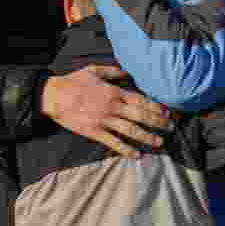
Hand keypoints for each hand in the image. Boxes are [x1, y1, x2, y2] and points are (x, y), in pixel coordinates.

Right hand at [41, 65, 170, 157]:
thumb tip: (127, 71)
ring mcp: (104, 120)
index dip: (156, 106)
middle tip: (171, 128)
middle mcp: (113, 106)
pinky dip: (126, 150)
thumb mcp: (94, 70)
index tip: (167, 112)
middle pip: (141, 115)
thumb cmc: (73, 82)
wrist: (54, 96)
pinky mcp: (95, 132)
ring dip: (148, 137)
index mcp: (114, 91)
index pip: (140, 100)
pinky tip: (137, 155)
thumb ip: (113, 71)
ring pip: (131, 130)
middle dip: (158, 122)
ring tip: (160, 142)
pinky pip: (114, 142)